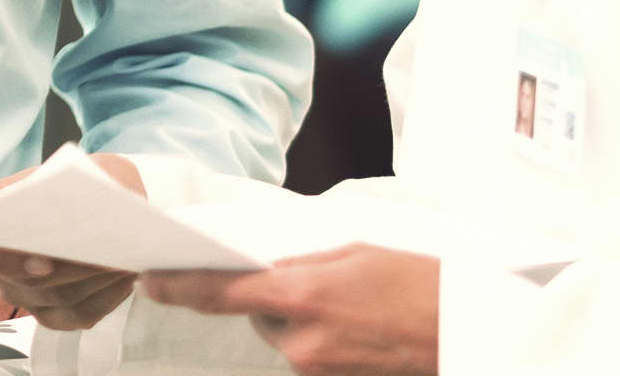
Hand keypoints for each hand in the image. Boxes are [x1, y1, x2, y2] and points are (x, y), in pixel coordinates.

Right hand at [0, 153, 144, 328]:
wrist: (95, 198)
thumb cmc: (81, 180)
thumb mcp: (81, 167)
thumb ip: (82, 180)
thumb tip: (99, 199)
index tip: (42, 260)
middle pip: (26, 283)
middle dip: (72, 270)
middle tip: (110, 255)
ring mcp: (26, 293)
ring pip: (57, 299)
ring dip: (94, 281)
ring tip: (126, 260)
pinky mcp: (55, 313)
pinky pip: (80, 314)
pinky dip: (108, 297)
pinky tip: (126, 278)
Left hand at [145, 245, 438, 374]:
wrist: (468, 332)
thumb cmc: (420, 284)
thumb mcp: (354, 254)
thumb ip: (300, 264)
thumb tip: (264, 269)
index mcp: (302, 295)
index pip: (219, 293)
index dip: (178, 286)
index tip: (151, 278)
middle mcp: (301, 340)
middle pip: (257, 314)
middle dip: (274, 296)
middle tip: (320, 281)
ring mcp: (315, 368)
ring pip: (282, 336)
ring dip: (299, 318)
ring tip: (351, 305)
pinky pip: (307, 355)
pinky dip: (319, 337)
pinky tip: (356, 325)